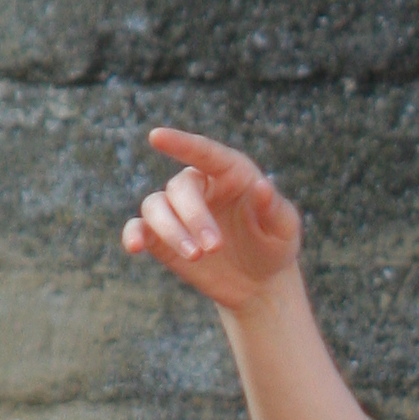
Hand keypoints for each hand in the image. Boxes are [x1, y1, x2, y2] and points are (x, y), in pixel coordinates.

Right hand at [120, 127, 303, 310]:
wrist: (260, 282)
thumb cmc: (275, 245)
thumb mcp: (285, 227)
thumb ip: (274, 207)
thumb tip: (261, 186)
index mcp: (229, 172)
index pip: (203, 152)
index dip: (180, 144)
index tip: (156, 137)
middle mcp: (198, 186)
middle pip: (180, 188)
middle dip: (194, 217)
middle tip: (214, 248)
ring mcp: (177, 212)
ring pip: (156, 206)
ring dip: (171, 230)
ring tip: (196, 257)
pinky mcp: (162, 238)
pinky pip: (139, 228)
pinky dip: (133, 234)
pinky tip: (134, 247)